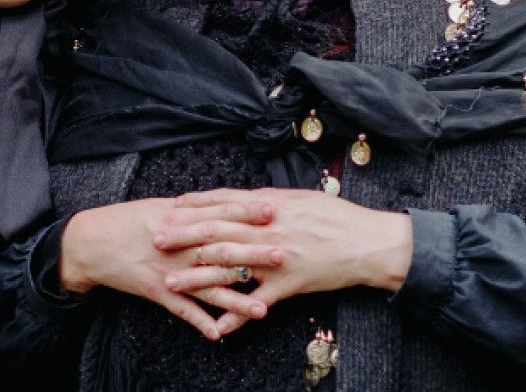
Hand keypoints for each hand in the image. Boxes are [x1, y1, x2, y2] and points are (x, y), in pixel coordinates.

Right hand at [59, 199, 271, 340]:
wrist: (89, 243)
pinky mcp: (155, 291)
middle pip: (221, 249)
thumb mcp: (158, 207)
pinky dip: (199, 322)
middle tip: (283, 255)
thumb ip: (190, 209)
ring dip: (236, 299)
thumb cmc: (125, 221)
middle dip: (252, 254)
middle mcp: (177, 243)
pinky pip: (181, 309)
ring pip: (207, 286)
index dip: (247, 212)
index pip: (219, 213)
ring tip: (263, 308)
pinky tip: (219, 334)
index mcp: (179, 217)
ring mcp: (168, 269)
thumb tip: (219, 203)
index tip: (275, 210)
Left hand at [155, 188, 412, 334]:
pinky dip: (236, 316)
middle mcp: (268, 229)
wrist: (371, 243)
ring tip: (170, 284)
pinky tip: (215, 327)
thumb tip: (244, 197)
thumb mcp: (301, 198)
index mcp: (271, 205)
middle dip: (183, 237)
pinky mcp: (289, 284)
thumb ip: (269, 199)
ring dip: (196, 276)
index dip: (195, 205)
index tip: (170, 207)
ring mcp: (276, 258)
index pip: (224, 202)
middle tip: (154, 240)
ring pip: (228, 267)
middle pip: (216, 231)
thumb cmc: (338, 217)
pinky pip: (257, 303)